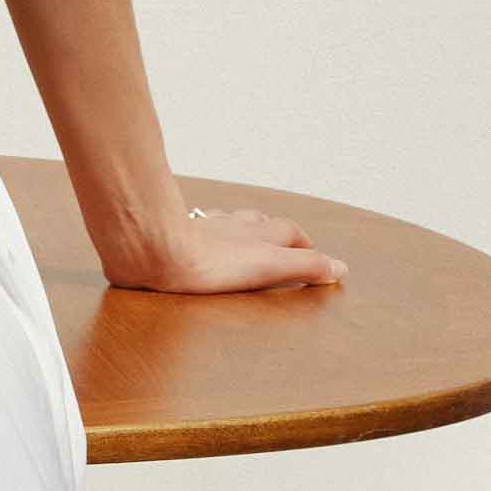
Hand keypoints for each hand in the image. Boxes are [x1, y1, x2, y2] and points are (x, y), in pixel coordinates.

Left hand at [107, 200, 345, 295]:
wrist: (150, 247)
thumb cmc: (207, 262)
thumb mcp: (268, 267)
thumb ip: (304, 267)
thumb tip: (340, 268)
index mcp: (258, 234)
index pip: (290, 234)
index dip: (305, 246)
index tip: (315, 257)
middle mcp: (233, 226)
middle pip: (260, 222)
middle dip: (274, 233)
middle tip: (282, 244)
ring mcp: (202, 227)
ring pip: (227, 221)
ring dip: (238, 228)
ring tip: (241, 237)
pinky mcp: (173, 232)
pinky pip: (192, 227)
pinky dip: (201, 231)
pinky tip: (192, 236)